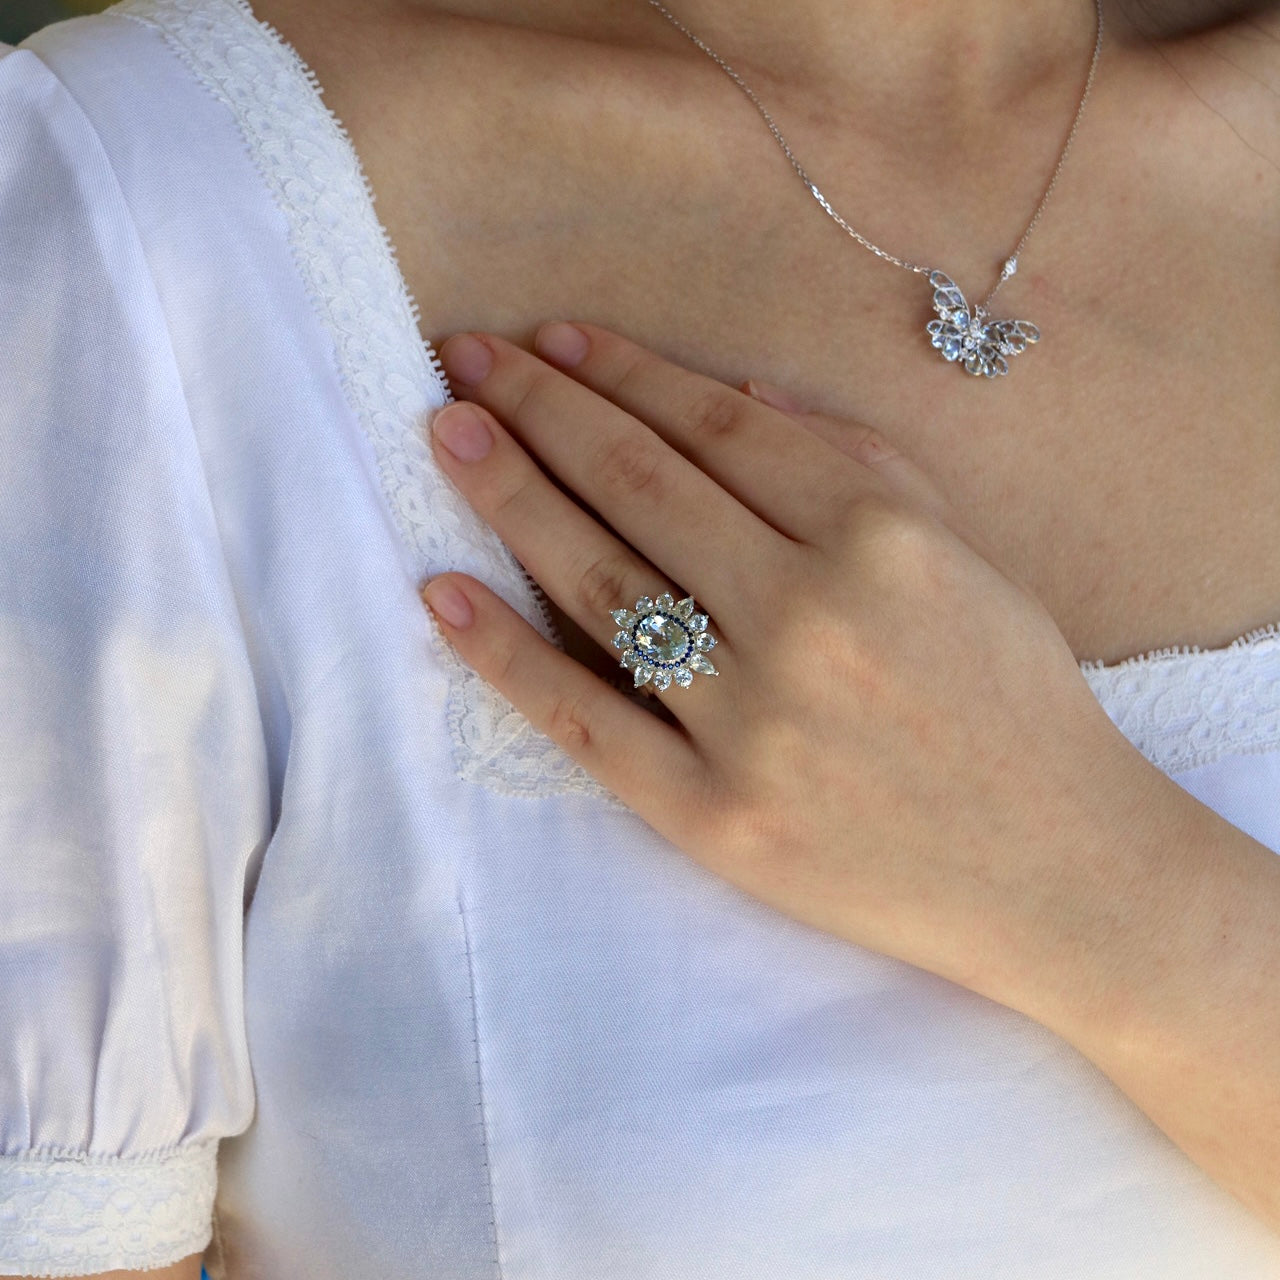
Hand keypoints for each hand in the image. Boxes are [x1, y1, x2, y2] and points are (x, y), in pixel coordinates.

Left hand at [422, 323, 1169, 1005]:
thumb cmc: (1015, 702)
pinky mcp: (714, 817)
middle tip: (465, 360)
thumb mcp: (966, 554)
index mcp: (879, 537)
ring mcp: (753, 722)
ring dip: (510, 498)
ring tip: (448, 436)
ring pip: (599, 584)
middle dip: (541, 408)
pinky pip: (587, 723)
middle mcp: (808, 615)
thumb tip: (733, 394)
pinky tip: (443, 595)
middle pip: (640, 483)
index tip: (554, 340)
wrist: (1054, 870)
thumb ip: (858, 463)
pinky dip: (505, 656)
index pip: (717, 425)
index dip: (624, 372)